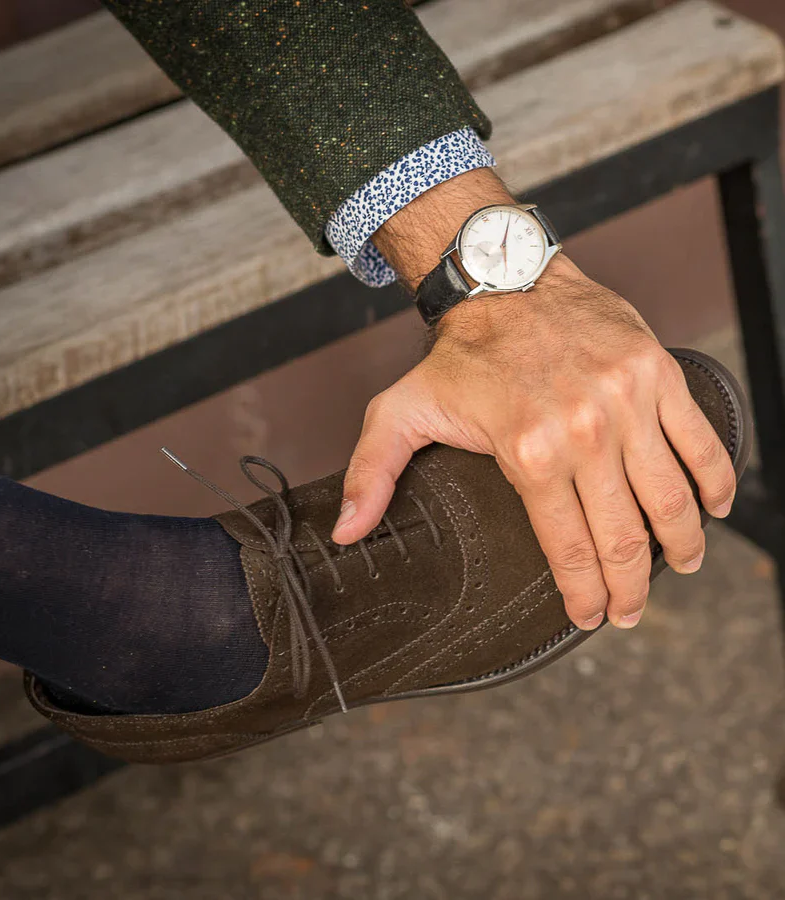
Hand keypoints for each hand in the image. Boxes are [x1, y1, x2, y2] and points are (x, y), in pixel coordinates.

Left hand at [332, 170, 736, 629]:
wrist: (506, 280)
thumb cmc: (460, 355)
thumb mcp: (400, 412)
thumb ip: (372, 474)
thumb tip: (347, 533)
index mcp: (528, 451)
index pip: (568, 546)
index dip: (583, 595)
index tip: (589, 618)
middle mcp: (585, 432)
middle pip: (623, 536)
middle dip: (630, 589)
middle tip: (630, 614)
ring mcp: (628, 403)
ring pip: (670, 498)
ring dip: (680, 546)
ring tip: (676, 570)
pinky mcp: (658, 375)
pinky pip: (700, 441)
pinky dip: (715, 482)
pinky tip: (712, 511)